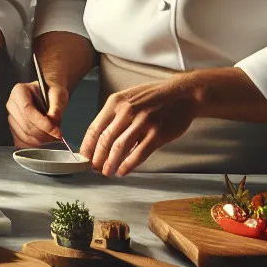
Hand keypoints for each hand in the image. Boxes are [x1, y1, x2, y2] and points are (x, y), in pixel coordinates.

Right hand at [6, 80, 66, 147]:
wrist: (46, 95)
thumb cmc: (50, 92)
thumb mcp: (58, 94)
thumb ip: (56, 107)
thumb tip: (53, 121)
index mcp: (19, 91)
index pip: (27, 110)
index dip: (42, 123)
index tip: (55, 131)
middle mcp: (12, 104)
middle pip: (25, 124)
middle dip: (43, 134)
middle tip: (57, 136)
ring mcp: (11, 117)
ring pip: (23, 134)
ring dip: (39, 140)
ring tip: (52, 138)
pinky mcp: (13, 128)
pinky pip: (21, 140)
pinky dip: (33, 144)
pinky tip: (43, 142)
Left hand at [80, 76, 199, 176]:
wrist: (182, 94)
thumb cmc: (154, 97)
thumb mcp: (128, 98)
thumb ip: (114, 114)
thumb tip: (98, 136)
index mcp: (115, 102)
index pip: (94, 128)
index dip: (87, 146)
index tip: (84, 157)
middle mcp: (127, 111)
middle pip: (104, 140)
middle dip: (97, 158)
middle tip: (94, 168)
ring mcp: (142, 123)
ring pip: (119, 148)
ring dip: (110, 164)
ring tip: (106, 172)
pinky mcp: (157, 134)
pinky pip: (138, 154)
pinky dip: (128, 165)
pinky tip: (123, 171)